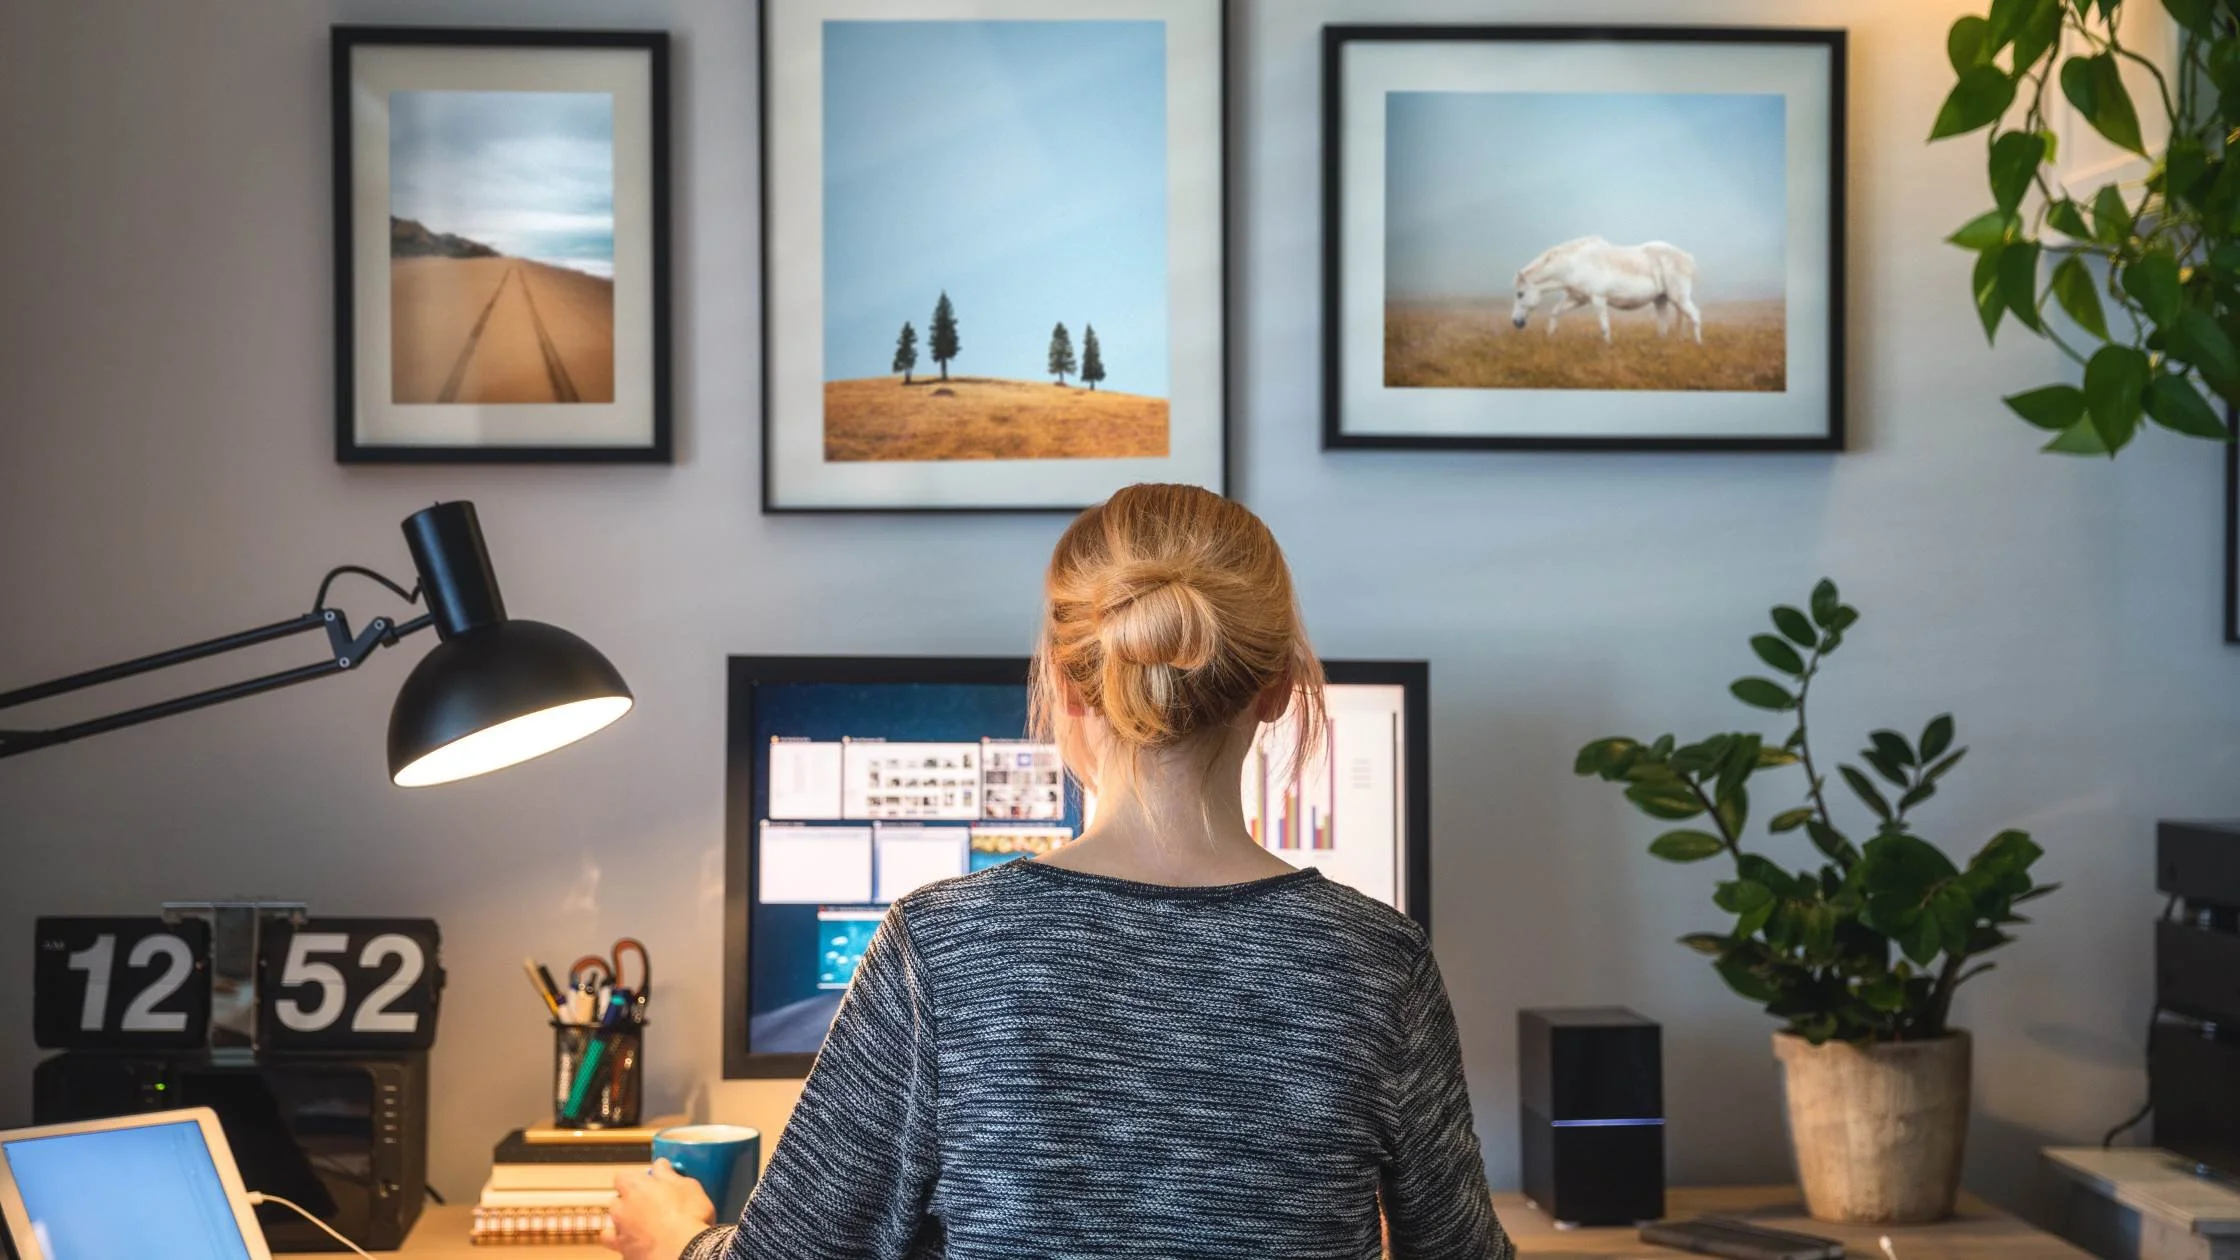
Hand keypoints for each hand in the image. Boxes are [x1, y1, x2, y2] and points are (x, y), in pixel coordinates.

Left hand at [601, 1160, 717, 1258]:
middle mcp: (621, 1209)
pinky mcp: (625, 1254)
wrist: (683, 1251)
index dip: (635, 1180)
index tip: (650, 1183)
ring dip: (624, 1225)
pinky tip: (641, 1246)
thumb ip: (669, 1174)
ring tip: (643, 1229)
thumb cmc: (687, 1215)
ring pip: (612, 1227)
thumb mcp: (688, 1186)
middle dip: (628, 1203)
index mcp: (635, 1187)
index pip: (623, 1177)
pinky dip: (628, 1246)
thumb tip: (661, 1165)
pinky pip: (620, 1248)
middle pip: (616, 1202)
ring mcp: (621, 1233)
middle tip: (649, 1206)